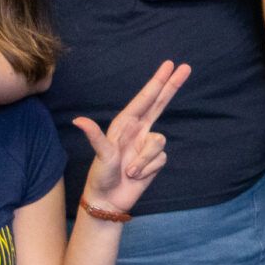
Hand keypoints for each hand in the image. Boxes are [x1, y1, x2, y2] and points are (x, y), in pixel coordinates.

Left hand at [76, 61, 189, 218]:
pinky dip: (148, 169)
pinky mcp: (155, 160)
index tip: (169, 65)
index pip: (145, 98)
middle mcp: (138, 130)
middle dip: (172, 86)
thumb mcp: (101, 154)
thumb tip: (78, 121)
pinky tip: (136, 176)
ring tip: (129, 171)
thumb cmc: (101, 175)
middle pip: (160, 103)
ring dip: (144, 161)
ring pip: (159, 143)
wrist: (109, 199)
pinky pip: (161, 159)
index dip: (158, 82)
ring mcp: (146, 145)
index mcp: (125, 124)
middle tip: (185, 67)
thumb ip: (95, 135)